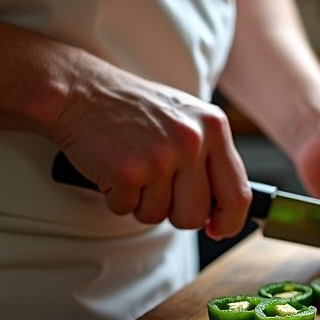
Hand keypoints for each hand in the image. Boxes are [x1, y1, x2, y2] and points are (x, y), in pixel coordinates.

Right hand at [48, 50, 250, 239]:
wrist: (80, 90)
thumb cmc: (133, 109)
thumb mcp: (186, 120)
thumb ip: (209, 159)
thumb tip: (222, 212)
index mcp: (214, 127)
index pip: (238, 193)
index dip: (229, 221)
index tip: (218, 229)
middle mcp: (192, 140)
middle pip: (196, 214)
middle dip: (176, 214)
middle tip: (156, 189)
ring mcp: (160, 156)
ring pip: (160, 216)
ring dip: (142, 203)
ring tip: (133, 168)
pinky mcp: (127, 171)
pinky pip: (127, 209)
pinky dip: (116, 197)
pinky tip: (112, 167)